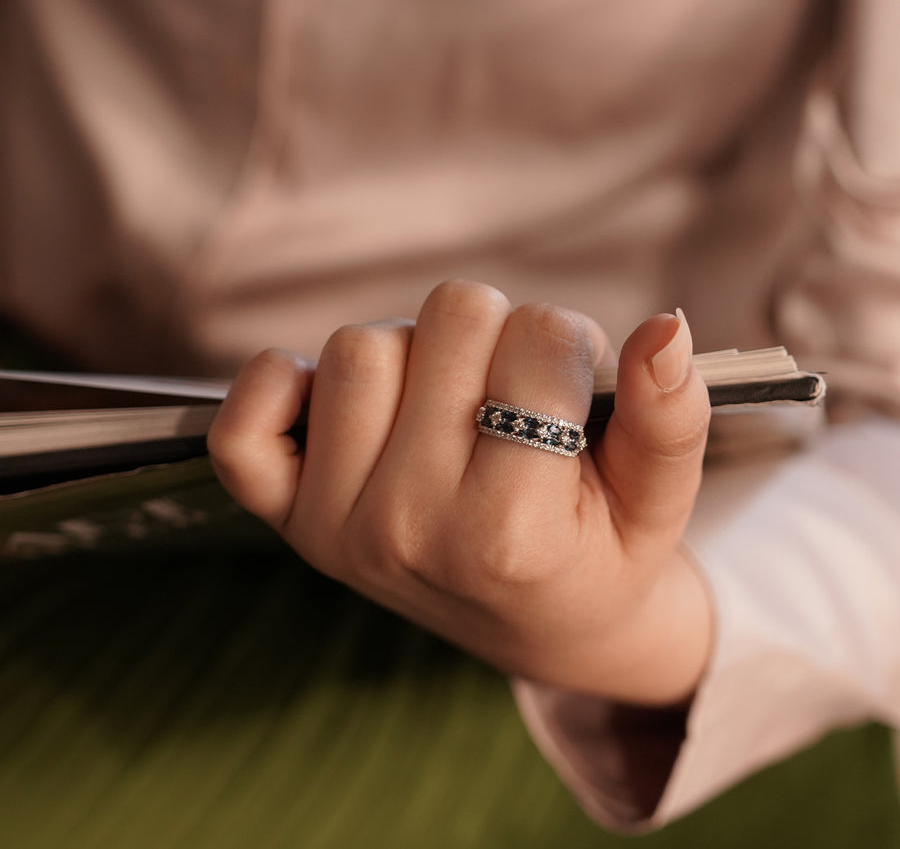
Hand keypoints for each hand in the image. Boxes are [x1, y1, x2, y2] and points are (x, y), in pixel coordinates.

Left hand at [208, 281, 712, 703]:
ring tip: (450, 407)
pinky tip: (352, 408)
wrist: (543, 628)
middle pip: (450, 317)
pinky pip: (241, 425)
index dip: (573, 343)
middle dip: (498, 338)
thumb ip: (672, 417)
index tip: (574, 389)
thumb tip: (663, 329)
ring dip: (417, 357)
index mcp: (512, 533)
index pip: (542, 339)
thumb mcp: (662, 500)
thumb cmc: (603, 556)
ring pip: (362, 346)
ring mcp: (337, 527)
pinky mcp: (289, 521)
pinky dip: (284, 387)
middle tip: (511, 396)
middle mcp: (410, 529)